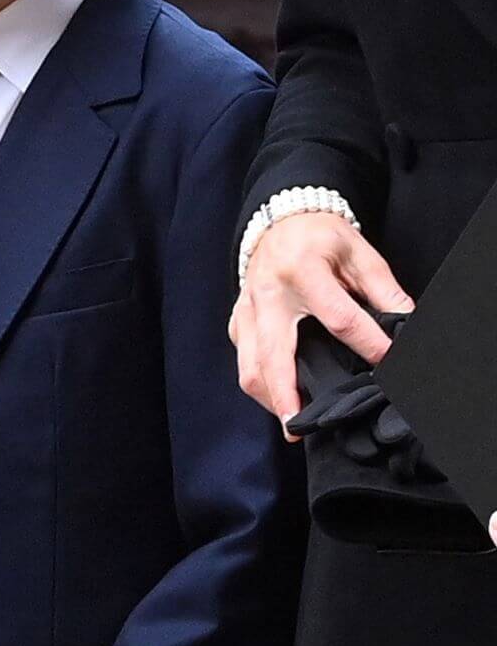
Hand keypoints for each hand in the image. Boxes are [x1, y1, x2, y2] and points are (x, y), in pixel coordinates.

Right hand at [230, 212, 413, 430]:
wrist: (281, 217)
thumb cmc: (320, 237)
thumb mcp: (359, 253)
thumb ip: (384, 290)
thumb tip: (407, 324)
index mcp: (302, 270)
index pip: (338, 319)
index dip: (367, 344)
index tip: (387, 364)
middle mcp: (269, 294)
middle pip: (273, 355)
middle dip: (285, 395)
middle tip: (297, 428)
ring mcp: (248, 309)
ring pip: (250, 365)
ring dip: (270, 397)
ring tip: (291, 421)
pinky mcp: (238, 320)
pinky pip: (244, 359)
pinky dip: (261, 383)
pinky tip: (280, 396)